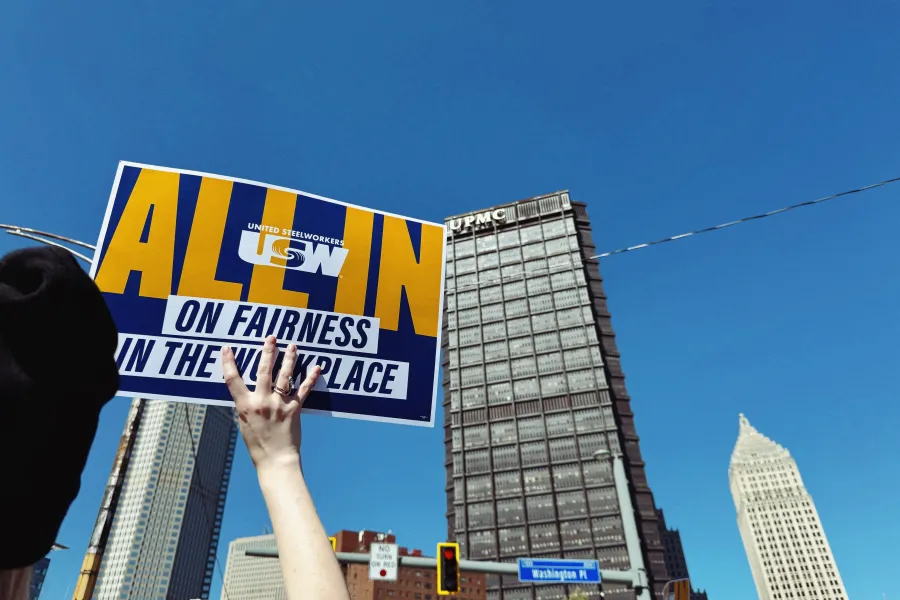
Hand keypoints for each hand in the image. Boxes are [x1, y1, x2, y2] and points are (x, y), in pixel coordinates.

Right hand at [221, 336, 320, 470]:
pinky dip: (310, 378)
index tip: (228, 348)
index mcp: (245, 406)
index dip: (229, 362)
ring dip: (289, 359)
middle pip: (263, 371)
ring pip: (284, 376)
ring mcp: (279, 404)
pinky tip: (316, 368)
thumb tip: (245, 393)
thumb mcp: (244, 424)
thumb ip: (245, 406)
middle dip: (267, 352)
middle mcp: (262, 402)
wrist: (276, 460)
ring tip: (293, 346)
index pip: (233, 380)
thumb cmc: (258, 445)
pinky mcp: (294, 409)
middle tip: (271, 337)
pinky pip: (303, 390)